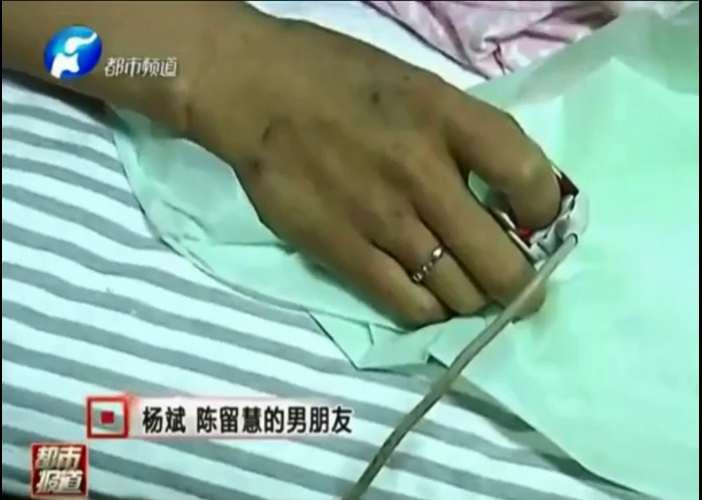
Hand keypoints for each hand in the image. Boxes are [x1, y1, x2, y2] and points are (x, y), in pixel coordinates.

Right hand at [187, 17, 560, 326]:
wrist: (254, 92)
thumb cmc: (338, 79)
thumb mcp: (418, 86)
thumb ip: (465, 135)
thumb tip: (508, 189)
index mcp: (446, 119)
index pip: (527, 177)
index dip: (547, 211)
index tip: (541, 222)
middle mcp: (421, 175)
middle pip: (499, 261)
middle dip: (521, 284)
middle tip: (521, 287)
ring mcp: (381, 220)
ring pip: (456, 293)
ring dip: (473, 299)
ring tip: (470, 291)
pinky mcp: (342, 252)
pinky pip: (405, 303)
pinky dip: (429, 310)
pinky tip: (429, 298)